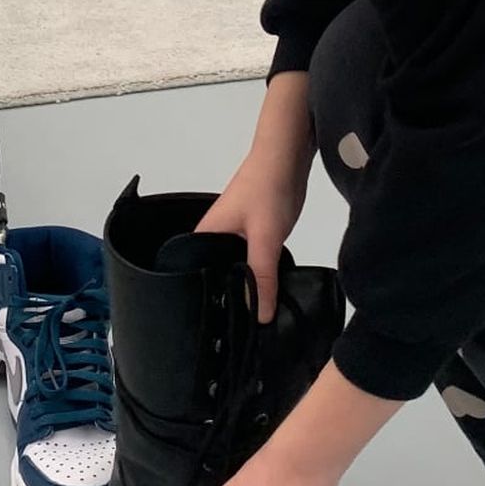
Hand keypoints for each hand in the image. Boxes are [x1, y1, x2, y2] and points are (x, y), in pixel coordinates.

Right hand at [196, 147, 307, 319]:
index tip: (223, 329)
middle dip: (231, 298)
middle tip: (244, 327)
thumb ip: (261, 276)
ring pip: (236, 269)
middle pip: (217, 277)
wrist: (287, 156)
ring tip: (256, 314)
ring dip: (247, 286)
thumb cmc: (268, 186)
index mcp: (205, 236)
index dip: (208, 303)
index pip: (197, 279)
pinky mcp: (252, 233)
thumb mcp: (265, 237)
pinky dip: (258, 274)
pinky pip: (250, 261)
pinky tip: (268, 289)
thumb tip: (259, 315)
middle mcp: (215, 237)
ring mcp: (234, 234)